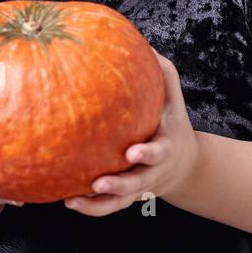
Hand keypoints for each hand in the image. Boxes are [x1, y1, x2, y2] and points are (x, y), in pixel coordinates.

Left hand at [63, 52, 199, 216]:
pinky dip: (90, 209)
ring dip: (98, 205)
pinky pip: (108, 208)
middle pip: (138, 183)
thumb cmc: (171, 122)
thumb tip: (144, 43)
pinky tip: (67, 201)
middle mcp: (153, 171)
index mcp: (166, 146)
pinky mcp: (128, 198)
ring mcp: (139, 187)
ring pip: (120, 201)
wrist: (184, 166)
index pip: (159, 151)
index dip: (148, 153)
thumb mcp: (174, 98)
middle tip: (99, 183)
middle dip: (120, 184)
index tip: (133, 151)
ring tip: (73, 200)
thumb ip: (163, 73)